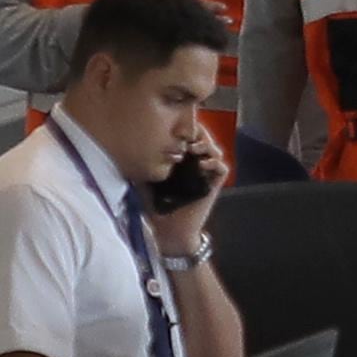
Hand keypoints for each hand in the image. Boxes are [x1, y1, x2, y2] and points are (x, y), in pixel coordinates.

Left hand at [148, 133, 227, 253]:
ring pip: (215, 150)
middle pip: (203, 139)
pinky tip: (201, 163)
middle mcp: (194, 164)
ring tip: (193, 147)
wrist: (167, 229)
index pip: (186, 137)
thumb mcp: (144, 180)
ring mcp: (205, 173)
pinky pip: (221, 167)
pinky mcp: (214, 184)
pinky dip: (214, 162)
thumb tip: (134, 145)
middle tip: (188, 134)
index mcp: (178, 160)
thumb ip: (143, 164)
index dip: (184, 129)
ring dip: (206, 145)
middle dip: (197, 134)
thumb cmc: (154, 206)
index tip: (173, 126)